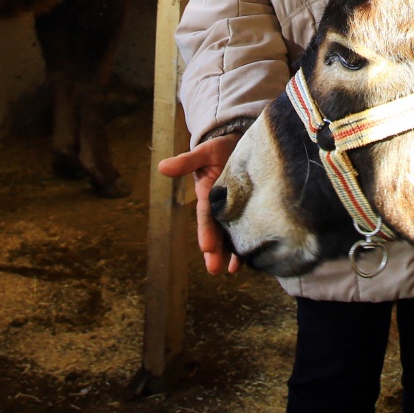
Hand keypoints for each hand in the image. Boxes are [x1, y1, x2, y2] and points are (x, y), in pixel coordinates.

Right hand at [158, 134, 242, 274]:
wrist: (242, 141)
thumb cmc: (221, 147)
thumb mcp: (205, 152)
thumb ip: (186, 161)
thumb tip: (162, 167)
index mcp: (208, 194)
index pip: (206, 215)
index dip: (206, 230)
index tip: (206, 247)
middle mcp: (221, 206)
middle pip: (218, 231)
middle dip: (216, 251)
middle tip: (214, 269)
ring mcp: (236, 210)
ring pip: (232, 235)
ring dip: (230, 254)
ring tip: (231, 270)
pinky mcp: (251, 209)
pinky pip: (248, 230)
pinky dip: (247, 245)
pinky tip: (247, 260)